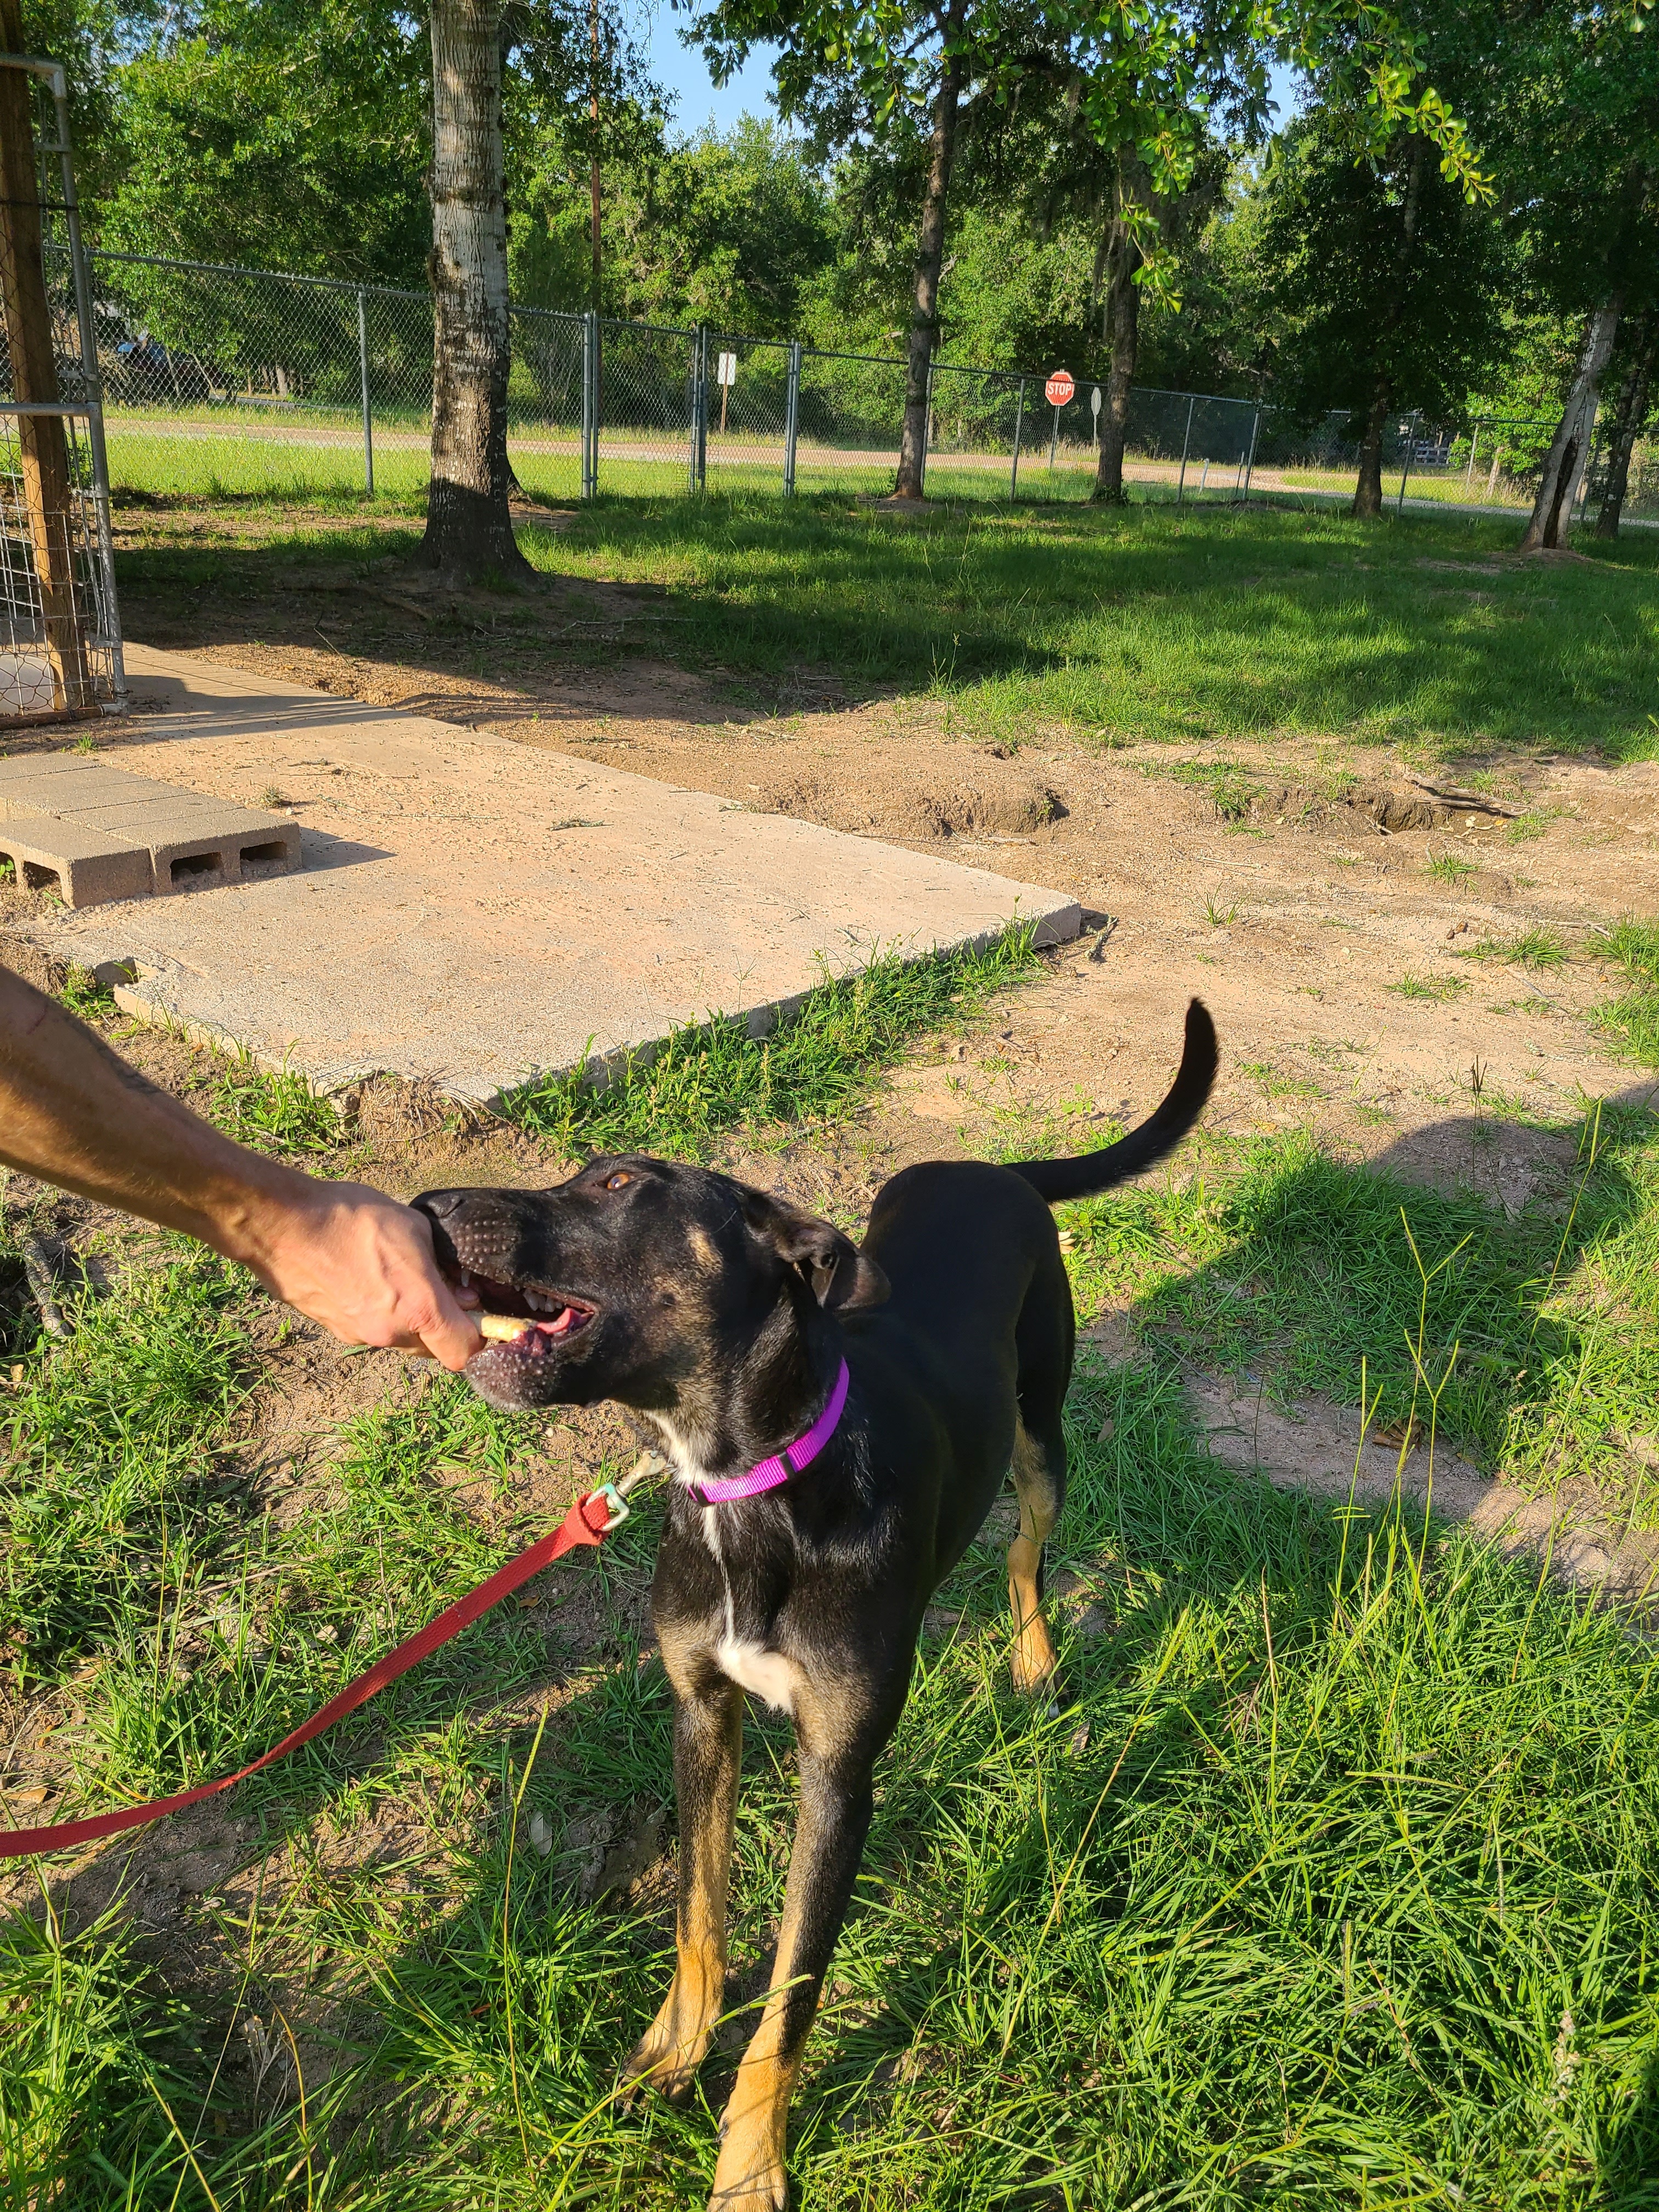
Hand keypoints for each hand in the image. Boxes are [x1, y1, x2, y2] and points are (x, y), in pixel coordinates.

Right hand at [246, 1180, 482, 1369]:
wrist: (282, 1225)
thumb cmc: (350, 1218)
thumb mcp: (414, 1228)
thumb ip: (443, 1265)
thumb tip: (458, 1288)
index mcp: (419, 1309)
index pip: (464, 1354)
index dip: (477, 1340)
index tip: (476, 1316)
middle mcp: (390, 1333)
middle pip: (432, 1349)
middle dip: (442, 1327)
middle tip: (439, 1290)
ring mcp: (358, 1335)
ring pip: (400, 1340)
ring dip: (408, 1321)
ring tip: (395, 1279)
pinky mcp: (333, 1330)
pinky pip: (370, 1330)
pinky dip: (378, 1314)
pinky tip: (366, 1280)